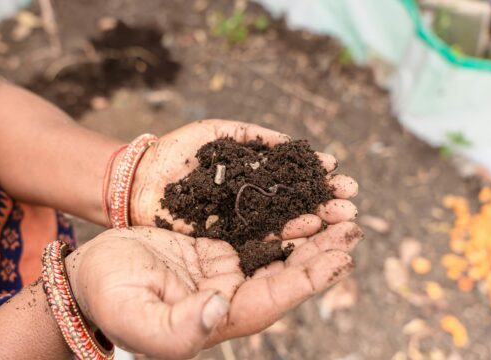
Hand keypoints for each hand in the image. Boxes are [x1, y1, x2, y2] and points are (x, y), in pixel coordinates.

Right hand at [66, 224, 362, 358]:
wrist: (88, 276)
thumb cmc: (110, 300)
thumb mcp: (140, 319)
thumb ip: (181, 325)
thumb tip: (223, 307)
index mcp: (221, 318)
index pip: (277, 298)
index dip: (311, 278)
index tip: (343, 256)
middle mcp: (230, 296)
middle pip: (285, 272)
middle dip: (320, 249)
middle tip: (351, 223)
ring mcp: (221, 269)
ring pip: (273, 248)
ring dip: (304, 229)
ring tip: (334, 207)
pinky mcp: (210, 246)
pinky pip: (250, 228)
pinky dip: (274, 214)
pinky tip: (293, 198)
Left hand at [131, 120, 358, 237]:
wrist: (139, 178)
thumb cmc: (176, 152)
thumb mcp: (217, 133)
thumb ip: (252, 136)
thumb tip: (289, 142)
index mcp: (251, 178)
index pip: (291, 179)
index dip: (314, 177)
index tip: (337, 172)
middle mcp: (251, 204)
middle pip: (294, 205)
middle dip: (324, 203)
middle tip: (351, 200)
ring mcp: (239, 226)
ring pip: (282, 226)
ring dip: (314, 222)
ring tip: (342, 218)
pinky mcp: (224, 245)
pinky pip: (257, 243)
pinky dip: (284, 240)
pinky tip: (309, 233)